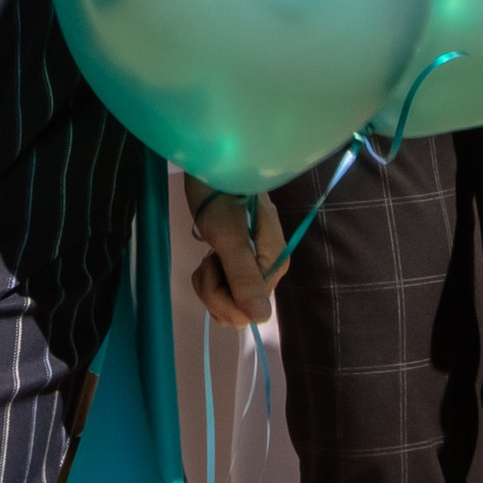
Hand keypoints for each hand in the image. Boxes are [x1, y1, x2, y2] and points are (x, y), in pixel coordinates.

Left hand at [186, 184, 286, 326]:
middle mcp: (270, 272)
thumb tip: (261, 319)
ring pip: (229, 303)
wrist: (213, 164)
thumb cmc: (220, 192)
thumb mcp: (226, 235)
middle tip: (209, 258)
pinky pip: (225, 290)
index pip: (248, 311)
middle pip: (239, 311)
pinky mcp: (242, 264)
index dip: (222, 295)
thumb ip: (244, 276)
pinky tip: (210, 255)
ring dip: (209, 285)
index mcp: (274, 265)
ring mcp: (255, 269)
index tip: (213, 262)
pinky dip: (210, 278)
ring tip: (209, 253)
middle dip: (214, 291)